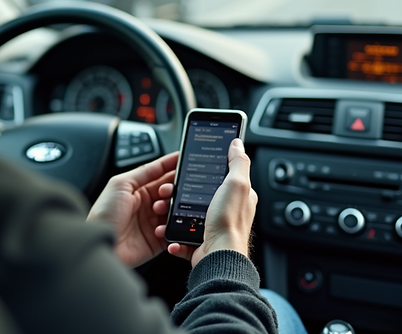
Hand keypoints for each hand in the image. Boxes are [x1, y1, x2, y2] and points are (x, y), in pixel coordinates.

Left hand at [87, 152, 177, 267]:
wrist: (103, 244)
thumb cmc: (104, 214)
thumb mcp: (120, 184)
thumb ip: (143, 172)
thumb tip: (163, 161)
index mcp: (138, 189)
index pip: (160, 174)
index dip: (173, 167)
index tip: (186, 161)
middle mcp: (147, 204)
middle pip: (171, 192)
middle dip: (174, 188)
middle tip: (169, 190)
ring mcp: (153, 221)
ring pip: (175, 211)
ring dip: (172, 208)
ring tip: (160, 208)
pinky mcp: (158, 240)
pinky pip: (174, 232)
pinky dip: (173, 228)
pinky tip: (161, 227)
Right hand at [160, 138, 256, 266]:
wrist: (218, 257)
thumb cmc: (228, 222)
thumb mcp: (236, 184)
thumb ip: (238, 162)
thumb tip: (237, 143)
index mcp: (237, 196)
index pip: (223, 175)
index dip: (207, 169)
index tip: (190, 165)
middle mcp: (226, 211)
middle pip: (200, 195)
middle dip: (181, 193)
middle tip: (169, 190)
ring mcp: (213, 227)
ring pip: (187, 215)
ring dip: (172, 214)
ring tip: (163, 212)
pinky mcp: (201, 243)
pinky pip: (183, 236)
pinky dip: (174, 236)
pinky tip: (170, 234)